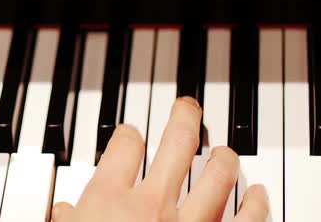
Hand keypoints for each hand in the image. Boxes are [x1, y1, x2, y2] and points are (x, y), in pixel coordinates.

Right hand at [52, 97, 268, 221]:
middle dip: (185, 118)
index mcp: (109, 199)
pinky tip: (259, 193)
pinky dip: (257, 204)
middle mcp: (152, 204)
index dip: (127, 133)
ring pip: (218, 175)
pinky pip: (246, 220)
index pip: (125, 143)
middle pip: (177, 143)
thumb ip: (64, 221)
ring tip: (224, 150)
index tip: (130, 135)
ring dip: (224, 157)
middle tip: (189, 108)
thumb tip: (61, 210)